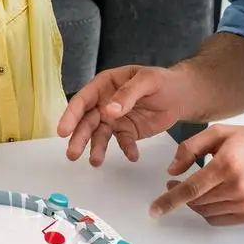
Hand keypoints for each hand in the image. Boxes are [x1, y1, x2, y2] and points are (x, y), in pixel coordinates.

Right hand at [57, 65, 188, 165]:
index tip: (63, 131)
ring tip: (96, 162)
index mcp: (104, 85)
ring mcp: (114, 119)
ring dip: (96, 148)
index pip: (82, 101)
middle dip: (79, 137)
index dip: (70, 115)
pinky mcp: (127, 131)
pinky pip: (123, 142)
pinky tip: (132, 156)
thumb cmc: (162, 80)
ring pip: (100, 135)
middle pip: (87, 121)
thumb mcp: (147, 80)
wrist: (181, 94)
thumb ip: (128, 94)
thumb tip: (109, 111)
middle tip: (72, 154)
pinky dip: (126, 149)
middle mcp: (103, 103)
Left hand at [150, 125, 243, 223]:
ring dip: (193, 203)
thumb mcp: (220, 133)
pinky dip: (208, 211)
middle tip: (174, 184)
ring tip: (195, 187)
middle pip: (196, 202)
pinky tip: (208, 198)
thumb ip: (191, 147)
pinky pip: (219, 220)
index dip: (169, 200)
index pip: (191, 189)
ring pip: (206, 212)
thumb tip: (172, 169)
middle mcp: (236, 187)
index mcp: (227, 165)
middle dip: (178, 196)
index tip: (155, 208)